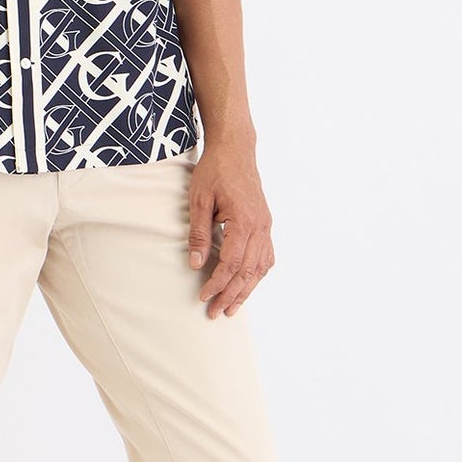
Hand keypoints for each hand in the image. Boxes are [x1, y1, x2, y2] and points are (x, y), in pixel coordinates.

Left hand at [187, 144, 274, 317]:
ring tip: (232, 307)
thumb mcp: (199, 200)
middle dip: (231, 294)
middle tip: (215, 312)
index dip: (218, 283)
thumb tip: (195, 264)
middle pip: (248, 271)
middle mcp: (260, 226)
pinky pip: (266, 256)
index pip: (232, 263)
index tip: (204, 297)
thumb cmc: (215, 171)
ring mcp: (266, 225)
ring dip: (246, 290)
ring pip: (260, 267)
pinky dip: (257, 274)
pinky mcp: (265, 224)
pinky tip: (247, 284)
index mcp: (244, 220)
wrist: (235, 149)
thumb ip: (198, 234)